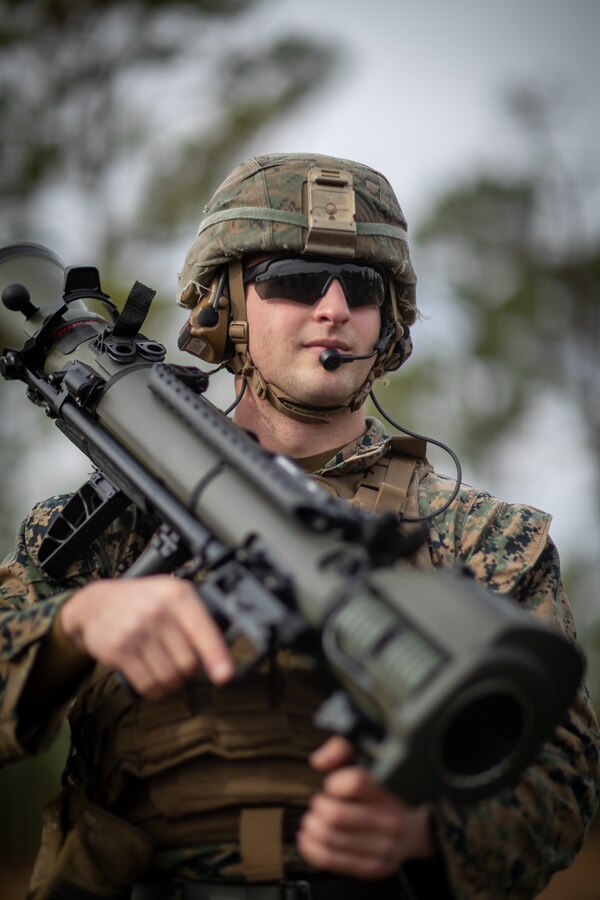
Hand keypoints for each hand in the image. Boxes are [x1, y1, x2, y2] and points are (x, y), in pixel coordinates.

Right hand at [60, 576, 233, 697]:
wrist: (97, 603)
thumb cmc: (143, 602)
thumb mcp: (172, 596)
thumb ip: (197, 619)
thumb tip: (221, 655)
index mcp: (177, 595)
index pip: (203, 630)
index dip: (216, 655)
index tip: (225, 675)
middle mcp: (157, 611)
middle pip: (188, 662)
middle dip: (189, 670)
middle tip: (181, 662)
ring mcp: (135, 631)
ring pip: (169, 677)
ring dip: (172, 682)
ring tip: (165, 668)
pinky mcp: (117, 650)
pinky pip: (147, 684)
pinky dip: (155, 689)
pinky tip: (153, 679)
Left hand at [297, 736, 434, 878]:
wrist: (415, 828)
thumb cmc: (385, 792)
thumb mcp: (369, 761)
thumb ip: (341, 749)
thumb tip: (319, 760)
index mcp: (391, 790)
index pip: (355, 783)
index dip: (335, 782)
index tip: (332, 784)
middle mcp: (391, 820)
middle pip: (336, 814)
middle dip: (319, 806)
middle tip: (320, 802)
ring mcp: (384, 847)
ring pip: (330, 838)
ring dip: (312, 827)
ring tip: (312, 819)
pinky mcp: (374, 867)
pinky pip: (331, 860)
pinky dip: (312, 848)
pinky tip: (308, 838)